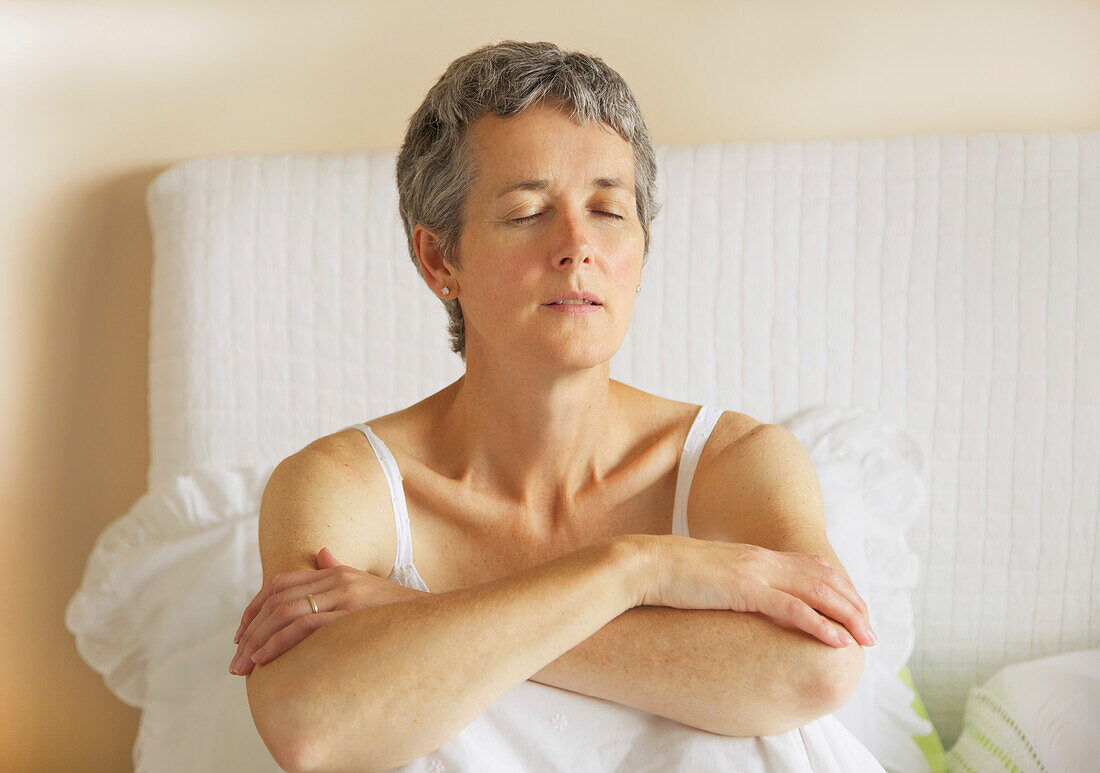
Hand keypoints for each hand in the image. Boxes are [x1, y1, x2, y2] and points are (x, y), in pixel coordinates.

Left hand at [229, 548, 428, 675]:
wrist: (436, 620)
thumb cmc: (400, 613)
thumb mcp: (368, 588)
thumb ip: (341, 573)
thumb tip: (323, 555)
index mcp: (336, 571)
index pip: (281, 584)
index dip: (255, 609)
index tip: (241, 636)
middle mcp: (337, 577)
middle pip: (277, 598)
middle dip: (251, 630)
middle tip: (235, 660)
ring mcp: (345, 593)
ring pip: (286, 612)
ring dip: (259, 641)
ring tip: (245, 666)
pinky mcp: (351, 611)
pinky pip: (305, 624)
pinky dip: (280, 642)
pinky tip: (267, 659)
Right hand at [634, 536, 875, 648]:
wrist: (644, 564)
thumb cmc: (670, 574)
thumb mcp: (712, 575)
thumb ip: (734, 581)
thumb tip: (741, 597)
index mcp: (755, 555)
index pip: (811, 567)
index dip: (839, 588)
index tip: (855, 610)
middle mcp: (762, 559)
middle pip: (823, 579)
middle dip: (852, 606)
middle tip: (872, 632)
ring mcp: (755, 572)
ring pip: (816, 593)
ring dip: (847, 616)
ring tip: (866, 638)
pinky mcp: (744, 589)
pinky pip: (792, 608)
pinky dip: (819, 624)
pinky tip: (837, 640)